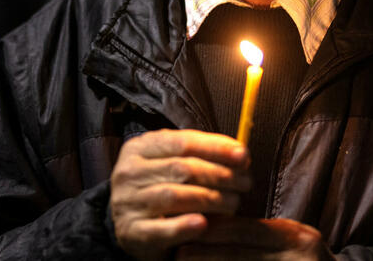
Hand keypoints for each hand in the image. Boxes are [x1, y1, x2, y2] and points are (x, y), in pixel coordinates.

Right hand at [110, 129, 251, 260]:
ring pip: (174, 196)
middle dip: (220, 174)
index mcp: (139, 147)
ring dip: (211, 199)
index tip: (243, 155)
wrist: (127, 222)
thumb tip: (240, 154)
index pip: (182, 142)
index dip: (216, 147)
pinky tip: (204, 223)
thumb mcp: (171, 162)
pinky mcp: (131, 231)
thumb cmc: (159, 186)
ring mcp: (127, 202)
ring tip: (234, 202)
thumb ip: (201, 155)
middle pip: (181, 168)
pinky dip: (184, 226)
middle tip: (245, 182)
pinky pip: (160, 229)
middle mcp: (129, 172)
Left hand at [177, 216, 335, 259]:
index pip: (246, 230)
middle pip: (240, 256)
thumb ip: (259, 232)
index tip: (187, 226)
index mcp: (294, 236)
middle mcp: (296, 257)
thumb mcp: (290, 238)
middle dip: (206, 254)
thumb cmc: (304, 259)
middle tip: (178, 253)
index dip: (214, 229)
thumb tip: (212, 223)